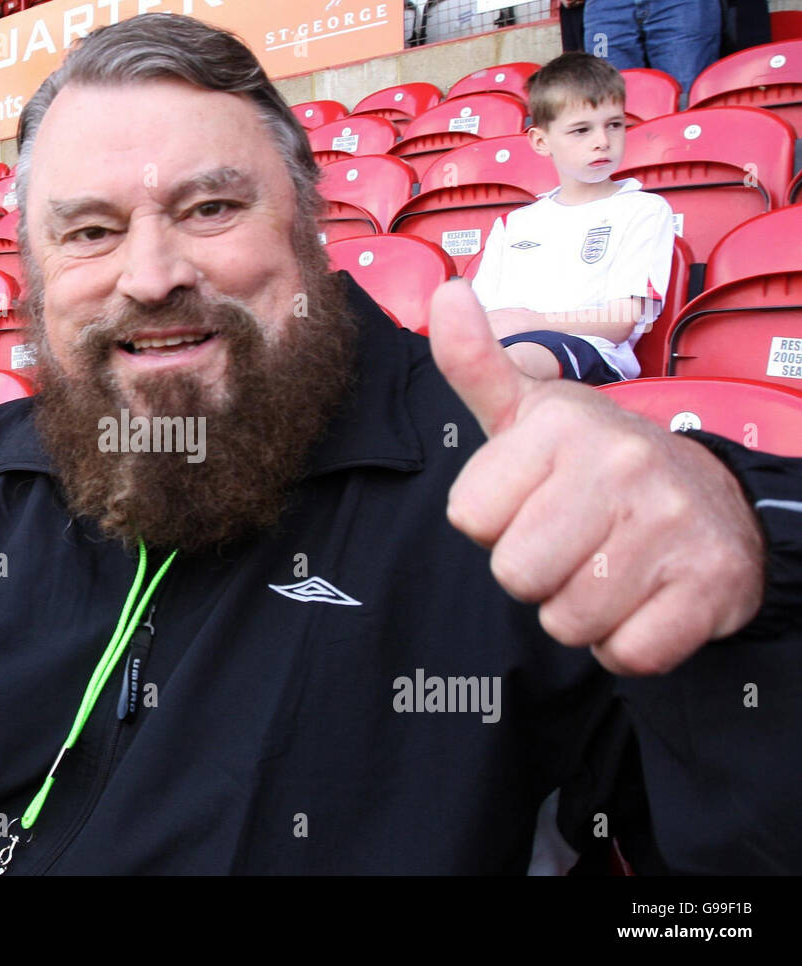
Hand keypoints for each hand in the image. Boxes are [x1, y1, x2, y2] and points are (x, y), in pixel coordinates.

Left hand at [428, 281, 764, 674]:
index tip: (534, 500)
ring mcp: (669, 524)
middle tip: (573, 539)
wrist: (714, 500)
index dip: (495, 521)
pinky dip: (628, 644)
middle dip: (536, 572)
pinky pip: (627, 653)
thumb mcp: (529, 411)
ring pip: (566, 620)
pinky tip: (644, 599)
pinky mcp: (710, 584)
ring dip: (580, 610)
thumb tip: (444, 295)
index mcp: (560, 423)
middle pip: (514, 574)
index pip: (469, 517)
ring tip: (607, 565)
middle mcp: (619, 463)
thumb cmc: (594, 463)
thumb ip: (475, 364)